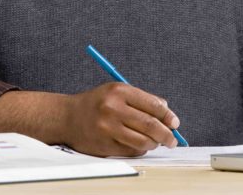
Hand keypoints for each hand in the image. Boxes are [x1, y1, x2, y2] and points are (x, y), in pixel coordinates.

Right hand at [63, 83, 180, 156]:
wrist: (67, 117)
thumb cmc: (97, 103)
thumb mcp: (117, 92)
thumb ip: (142, 99)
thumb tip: (167, 113)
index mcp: (119, 91)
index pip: (153, 105)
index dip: (168, 116)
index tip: (175, 123)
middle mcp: (113, 108)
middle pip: (150, 125)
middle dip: (166, 135)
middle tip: (172, 139)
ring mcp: (108, 128)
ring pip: (143, 141)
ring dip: (154, 144)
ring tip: (155, 142)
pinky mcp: (104, 144)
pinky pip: (131, 150)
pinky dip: (140, 149)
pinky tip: (138, 144)